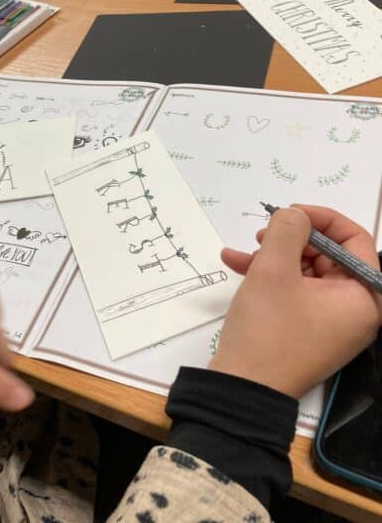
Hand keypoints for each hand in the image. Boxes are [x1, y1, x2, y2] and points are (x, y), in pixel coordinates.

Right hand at [209, 206, 381, 398]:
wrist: (242, 390)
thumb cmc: (267, 329)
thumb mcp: (274, 269)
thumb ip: (287, 229)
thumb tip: (294, 216)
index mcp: (364, 297)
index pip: (355, 239)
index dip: (322, 218)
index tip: (289, 211)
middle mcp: (354, 311)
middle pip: (329, 255)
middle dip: (292, 239)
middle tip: (261, 234)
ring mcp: (331, 323)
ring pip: (306, 271)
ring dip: (273, 256)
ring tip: (242, 253)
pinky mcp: (308, 331)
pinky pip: (295, 293)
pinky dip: (269, 277)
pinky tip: (236, 264)